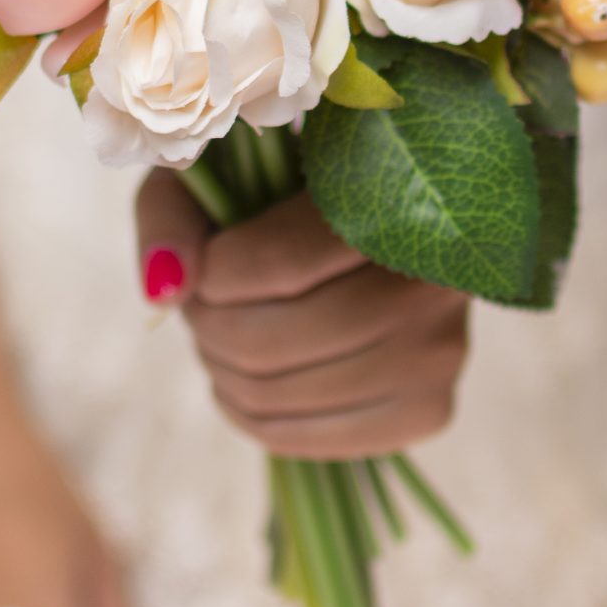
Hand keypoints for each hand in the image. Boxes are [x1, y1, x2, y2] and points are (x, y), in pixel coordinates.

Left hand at [135, 174, 468, 458]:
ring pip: (277, 395)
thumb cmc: (288, 190)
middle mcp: (432, 281)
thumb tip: (167, 290)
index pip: (277, 263)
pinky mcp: (429, 410)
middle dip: (208, 326)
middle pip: (268, 342)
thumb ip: (173, 211)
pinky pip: (303, 440)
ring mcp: (439, 353)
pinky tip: (248, 378)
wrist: (386, 230)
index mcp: (398, 200)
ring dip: (220, 370)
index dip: (213, 273)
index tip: (207, 262)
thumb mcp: (224, 167)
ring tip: (222, 335)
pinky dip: (250, 416)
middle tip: (203, 305)